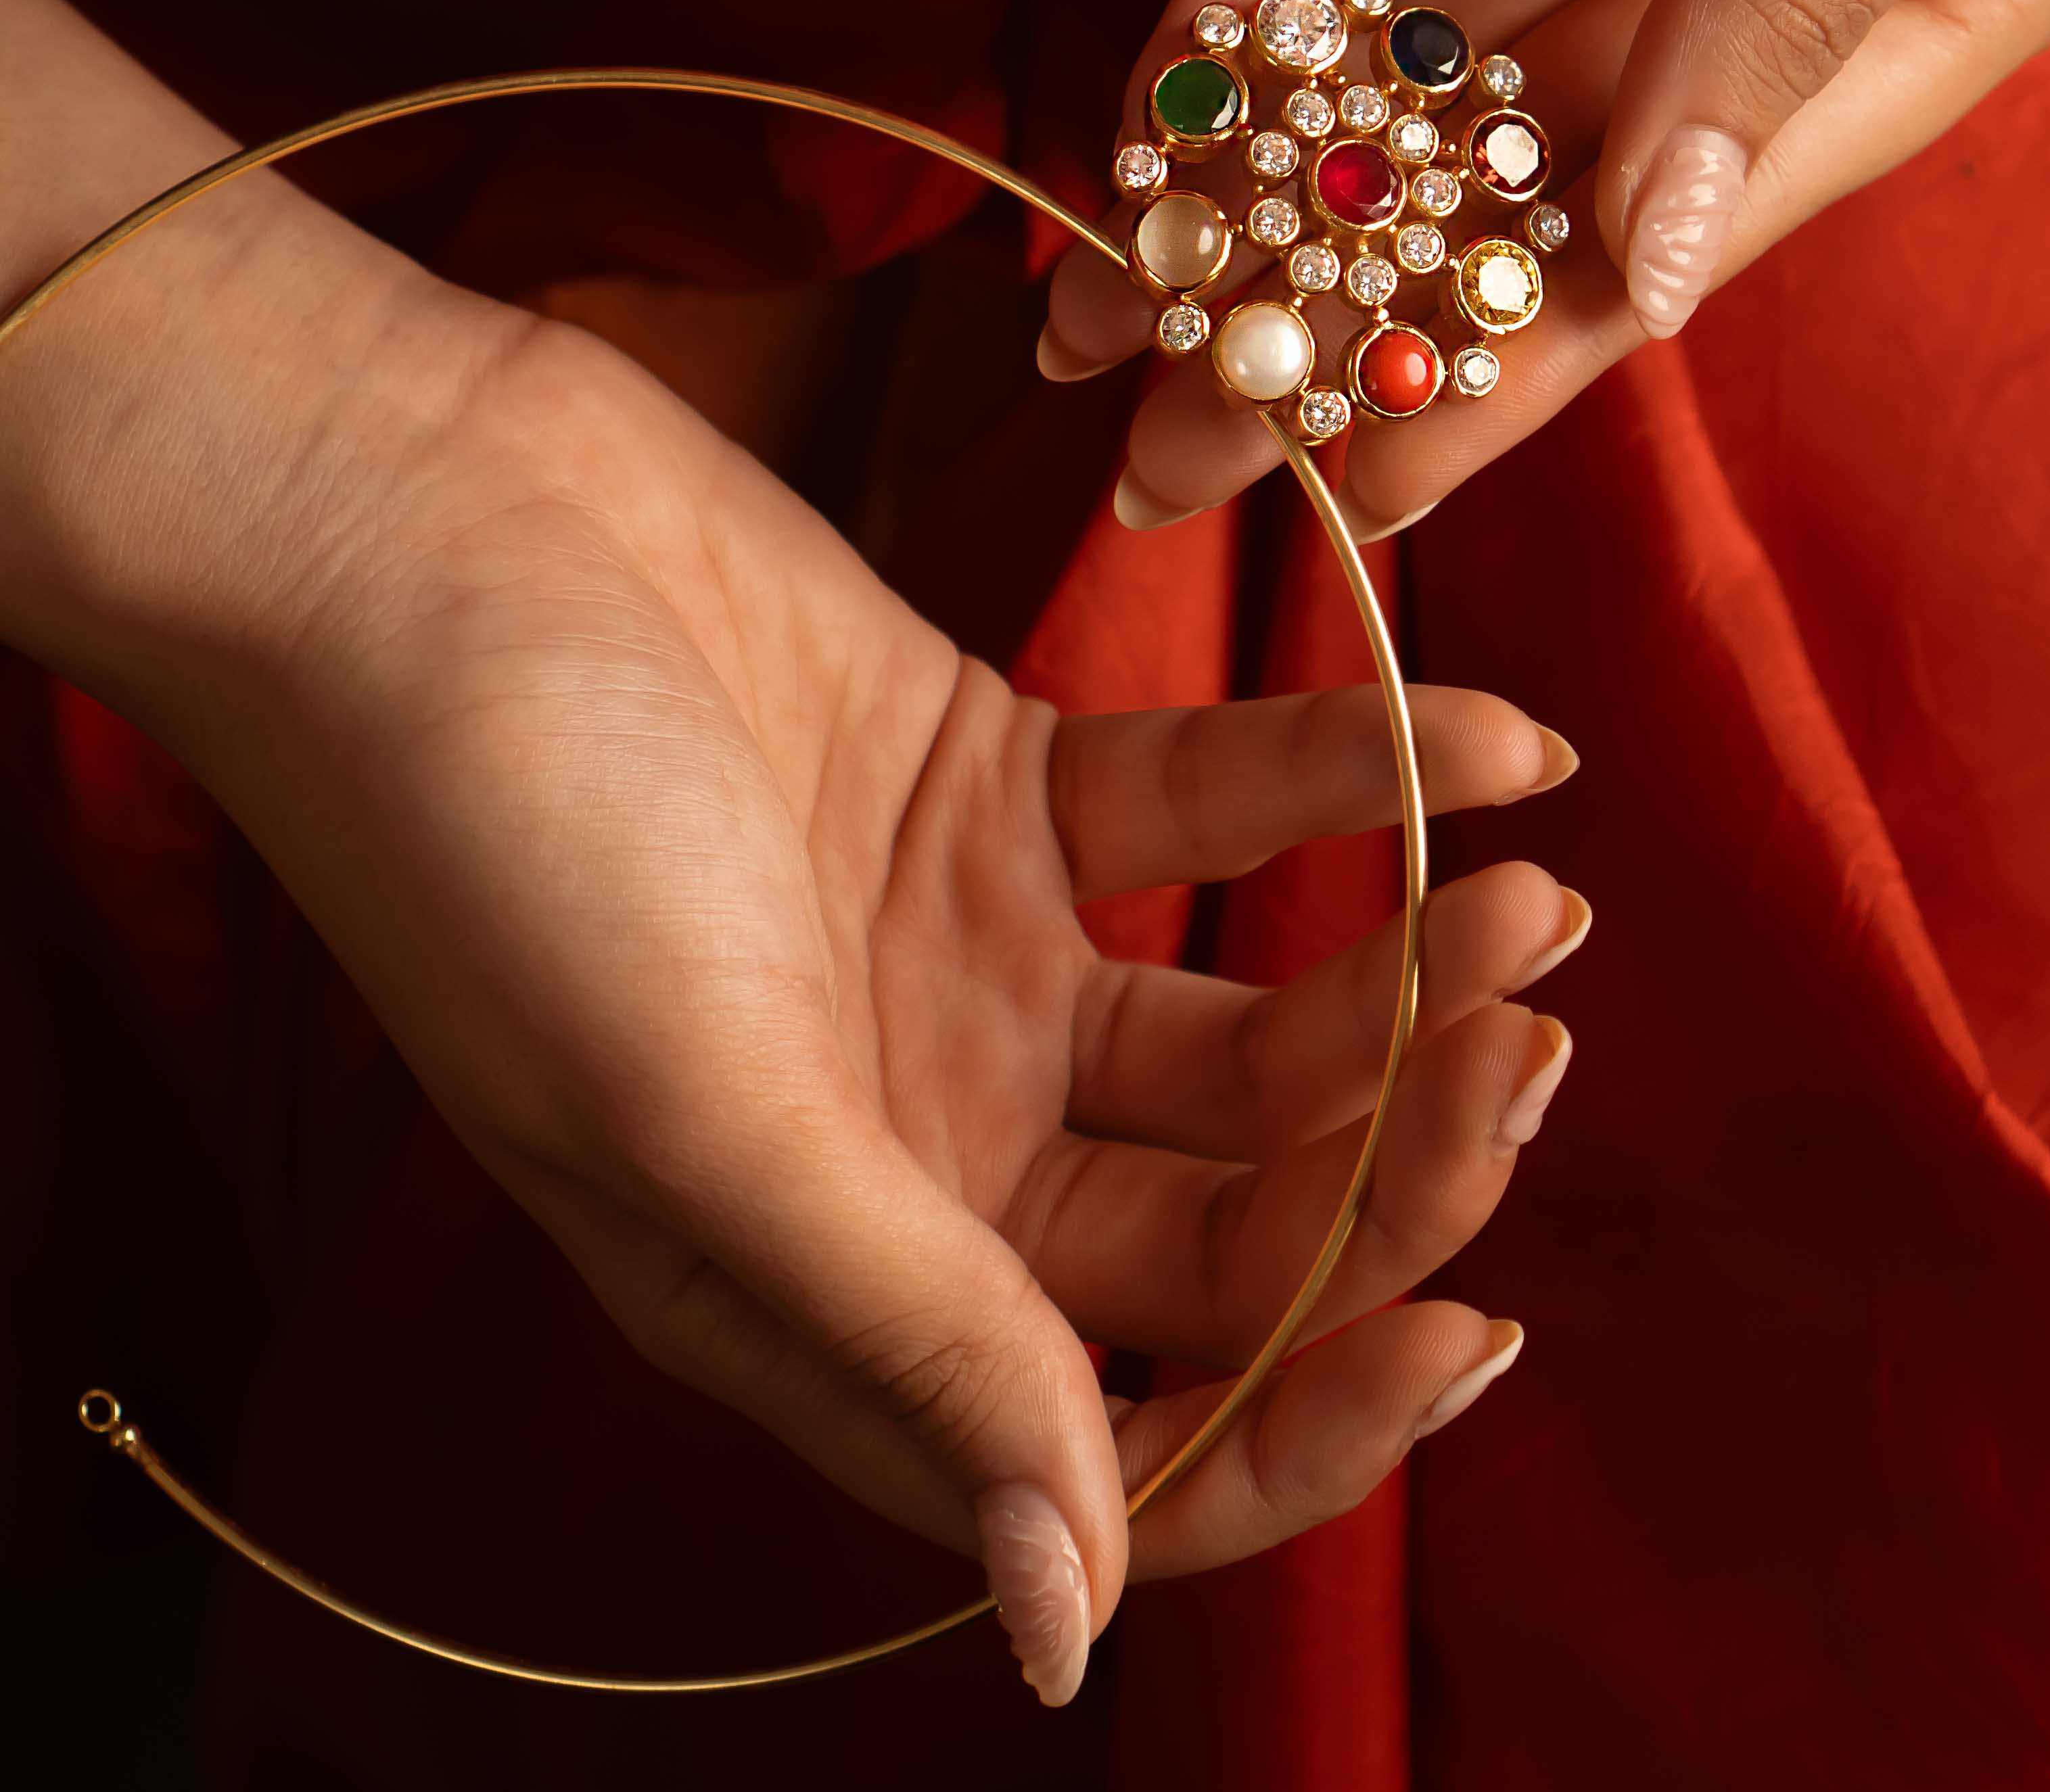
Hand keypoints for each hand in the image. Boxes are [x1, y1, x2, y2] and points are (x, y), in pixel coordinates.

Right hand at [0, 80, 1577, 1705]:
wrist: (410, 520)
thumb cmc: (496, 833)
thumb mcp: (694, 1111)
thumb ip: (901, 1335)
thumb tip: (1061, 1627)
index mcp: (827, 1287)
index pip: (1120, 1436)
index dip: (1305, 1419)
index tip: (1474, 1324)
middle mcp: (918, 1150)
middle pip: (1224, 1224)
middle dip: (1395, 1161)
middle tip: (1528, 1043)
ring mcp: (969, 965)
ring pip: (1250, 1027)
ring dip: (1406, 976)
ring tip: (1540, 898)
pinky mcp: (995, 781)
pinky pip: (1219, 802)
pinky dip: (1359, 776)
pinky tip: (1502, 745)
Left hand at [1042, 0, 2049, 537]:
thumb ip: (1802, 10)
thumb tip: (1645, 271)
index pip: (1689, 229)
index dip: (1519, 375)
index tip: (1351, 517)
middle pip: (1530, 162)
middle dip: (1347, 310)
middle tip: (1153, 453)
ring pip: (1425, 42)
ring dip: (1274, 176)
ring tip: (1101, 313)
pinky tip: (1153, 89)